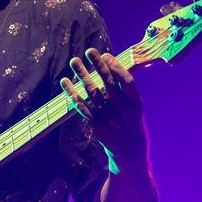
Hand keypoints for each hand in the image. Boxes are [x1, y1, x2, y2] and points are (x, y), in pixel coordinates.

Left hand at [60, 48, 148, 169]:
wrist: (129, 151)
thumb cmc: (131, 122)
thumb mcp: (135, 107)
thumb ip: (126, 90)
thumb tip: (111, 65)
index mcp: (135, 104)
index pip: (126, 81)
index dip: (116, 67)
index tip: (106, 55)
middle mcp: (122, 110)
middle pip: (108, 84)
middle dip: (98, 65)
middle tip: (89, 50)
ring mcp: (109, 118)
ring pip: (93, 93)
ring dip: (82, 75)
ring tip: (74, 61)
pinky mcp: (96, 125)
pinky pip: (82, 106)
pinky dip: (72, 93)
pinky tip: (65, 82)